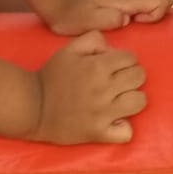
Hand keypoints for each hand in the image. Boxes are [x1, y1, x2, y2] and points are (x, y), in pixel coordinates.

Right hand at [32, 32, 147, 144]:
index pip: (132, 58)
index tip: (115, 67)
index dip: (125, 60)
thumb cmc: (51, 76)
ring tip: (120, 100)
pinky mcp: (99, 133)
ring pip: (139, 101)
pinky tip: (115, 121)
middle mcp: (104, 89)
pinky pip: (126, 132)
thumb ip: (93, 40)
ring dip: (132, 98)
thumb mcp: (69, 49)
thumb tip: (112, 48)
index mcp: (97, 66)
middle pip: (139, 77)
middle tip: (119, 82)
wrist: (32, 106)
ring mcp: (103, 113)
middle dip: (131, 76)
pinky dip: (123, 127)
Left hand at [44, 0, 172, 34]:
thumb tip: (126, 19)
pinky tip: (127, 18)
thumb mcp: (88, 22)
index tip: (135, 22)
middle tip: (137, 23)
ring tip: (132, 22)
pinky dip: (144, 8)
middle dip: (158, 12)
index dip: (155, 15)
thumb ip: (109, 19)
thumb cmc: (72, 14)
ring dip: (152, 10)